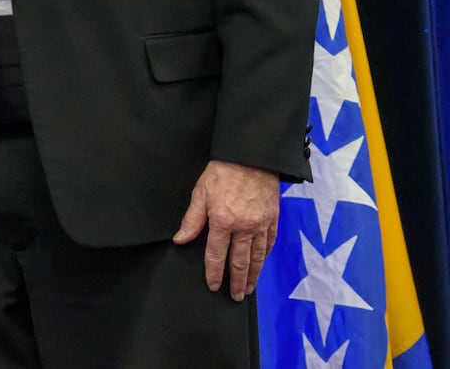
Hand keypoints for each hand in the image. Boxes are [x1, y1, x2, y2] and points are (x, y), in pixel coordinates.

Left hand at [172, 159, 279, 299]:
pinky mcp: (273, 218)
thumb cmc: (222, 172)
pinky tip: (262, 263)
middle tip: (236, 297)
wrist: (252, 156)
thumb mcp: (200, 192)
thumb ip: (192, 219)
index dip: (215, 273)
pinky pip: (270, 242)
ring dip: (253, 274)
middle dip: (237, 281)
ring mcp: (261, 224)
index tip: (214, 286)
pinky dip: (265, 256)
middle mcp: (244, 227)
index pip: (217, 255)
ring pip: (257, 256)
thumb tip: (180, 240)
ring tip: (249, 288)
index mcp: (223, 222)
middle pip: (240, 261)